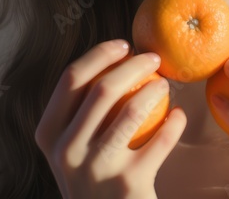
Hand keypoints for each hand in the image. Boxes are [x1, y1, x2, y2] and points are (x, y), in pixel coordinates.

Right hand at [35, 39, 186, 198]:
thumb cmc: (93, 176)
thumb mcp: (71, 147)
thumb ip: (81, 110)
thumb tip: (113, 56)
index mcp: (48, 134)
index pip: (71, 79)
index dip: (99, 54)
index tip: (124, 45)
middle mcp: (66, 151)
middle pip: (102, 89)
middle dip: (134, 64)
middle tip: (153, 58)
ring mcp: (96, 168)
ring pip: (132, 110)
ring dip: (156, 89)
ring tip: (166, 83)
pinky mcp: (128, 183)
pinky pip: (161, 140)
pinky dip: (175, 123)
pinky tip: (180, 115)